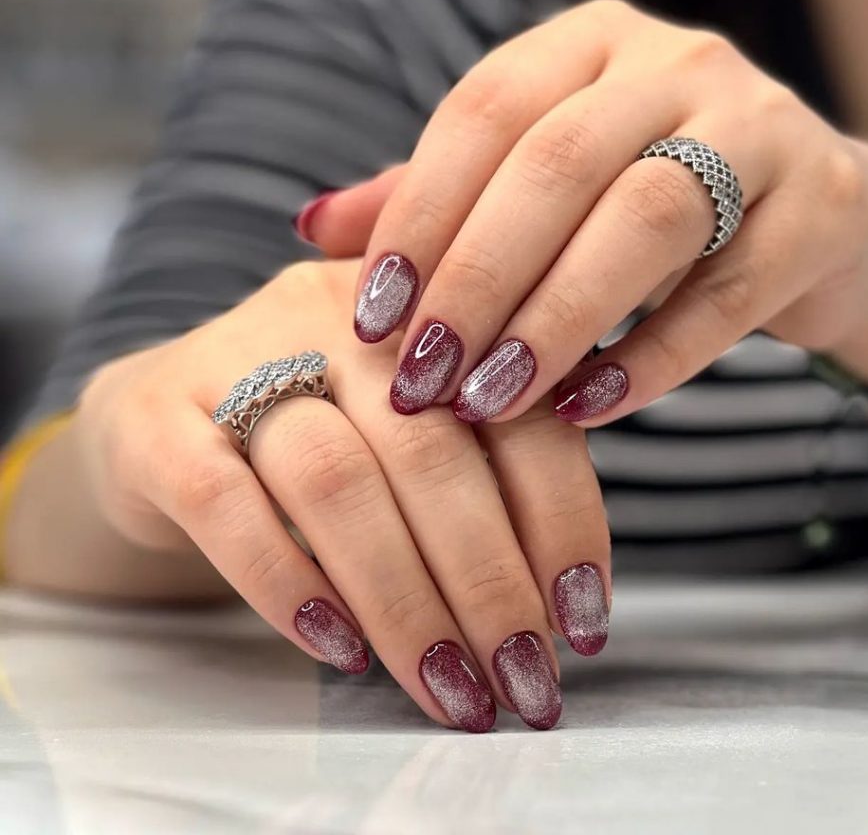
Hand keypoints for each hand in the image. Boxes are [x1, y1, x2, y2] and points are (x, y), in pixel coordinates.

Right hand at [72, 259, 610, 730]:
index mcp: (423, 308)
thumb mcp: (409, 423)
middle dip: (489, 581)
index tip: (582, 617)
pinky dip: (288, 583)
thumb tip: (562, 599)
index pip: (516, 406)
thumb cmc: (315, 435)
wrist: (158, 418)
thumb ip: (486, 471)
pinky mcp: (157, 421)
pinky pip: (224, 503)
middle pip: (430, 449)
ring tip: (447, 687)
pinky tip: (340, 648)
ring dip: (405, 601)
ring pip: (336, 480)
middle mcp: (335, 317)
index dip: (561, 516)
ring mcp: (235, 359)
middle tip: (522, 678)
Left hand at [299, 0, 867, 423]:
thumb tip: (312, 229)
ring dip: (554, 320)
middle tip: (422, 379)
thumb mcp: (543, 185)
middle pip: (558, 163)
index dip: (420, 215)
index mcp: (593, 42)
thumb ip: (438, 198)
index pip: (485, 111)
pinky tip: (586, 411)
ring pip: (645, 218)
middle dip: (478, 279)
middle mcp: (680, 62)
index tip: (371, 319)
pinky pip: (729, 293)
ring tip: (489, 403)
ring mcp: (764, 125)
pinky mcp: (825, 205)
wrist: (819, 218)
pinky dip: (651, 358)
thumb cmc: (652, 202)